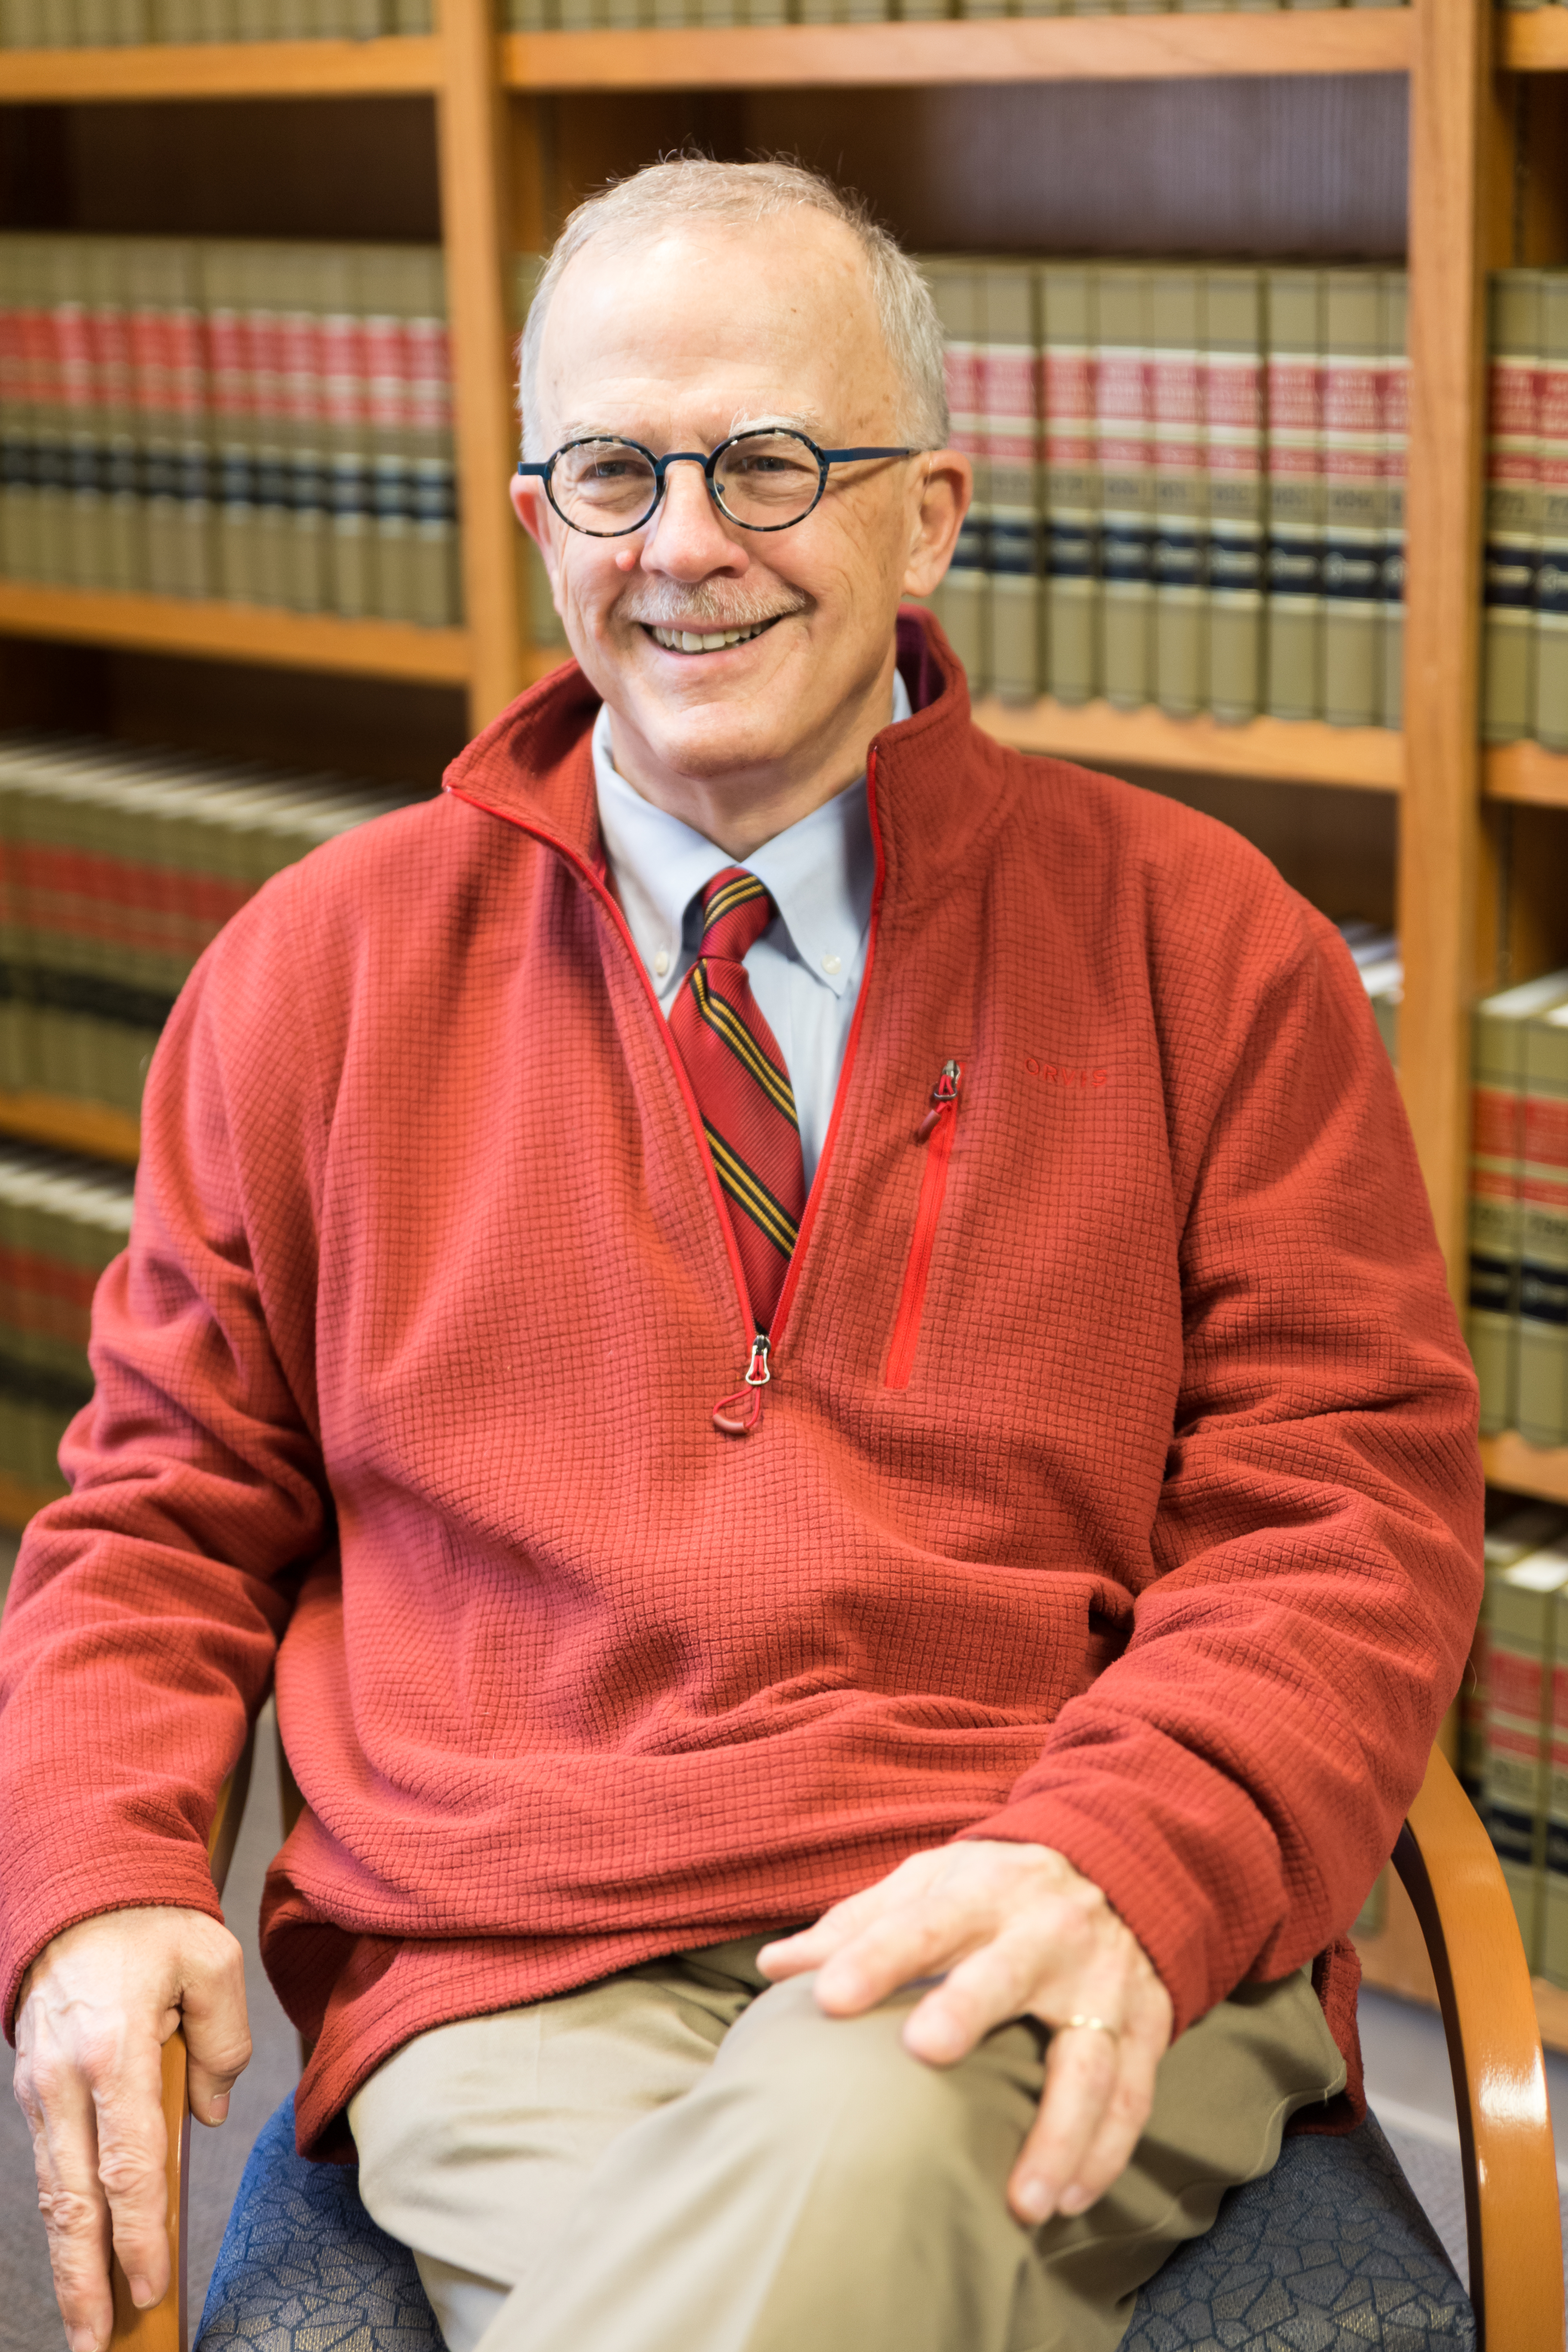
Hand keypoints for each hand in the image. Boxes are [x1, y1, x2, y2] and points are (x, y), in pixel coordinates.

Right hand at [13, 1905, 251, 2351]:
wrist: (77, 1888)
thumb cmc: (149, 1923)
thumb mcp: (210, 1962)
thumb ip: (222, 2040)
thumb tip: (209, 2113)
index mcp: (113, 2052)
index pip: (128, 2164)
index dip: (138, 2233)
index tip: (152, 2286)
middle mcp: (65, 2080)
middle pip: (72, 2201)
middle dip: (83, 2282)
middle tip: (97, 2345)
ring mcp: (40, 2089)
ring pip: (51, 2195)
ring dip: (66, 2264)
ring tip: (85, 2326)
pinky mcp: (35, 2090)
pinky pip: (48, 2167)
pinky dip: (62, 2219)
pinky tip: (78, 2257)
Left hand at [758, 1840, 1171, 2227]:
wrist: (1121, 1861)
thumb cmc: (999, 1888)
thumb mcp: (933, 1882)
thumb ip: (859, 1924)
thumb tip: (774, 1965)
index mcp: (985, 1893)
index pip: (923, 1922)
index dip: (875, 1956)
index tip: (827, 1997)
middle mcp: (1047, 1933)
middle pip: (1007, 1974)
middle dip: (968, 2007)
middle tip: (926, 2051)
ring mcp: (1102, 1982)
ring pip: (1086, 2059)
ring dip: (1059, 2131)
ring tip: (1024, 2201)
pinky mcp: (1144, 2024)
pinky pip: (1132, 2094)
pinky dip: (1106, 2149)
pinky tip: (1072, 2199)